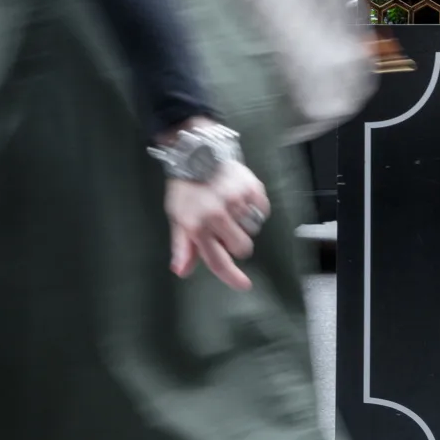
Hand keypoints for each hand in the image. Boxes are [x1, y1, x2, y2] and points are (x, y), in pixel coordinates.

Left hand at [165, 158, 269, 290]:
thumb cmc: (186, 189)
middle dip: (236, 243)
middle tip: (226, 229)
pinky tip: (241, 200)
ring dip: (245, 224)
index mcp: (197, 227)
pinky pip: (262, 211)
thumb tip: (182, 271)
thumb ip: (182, 246)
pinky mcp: (250, 188)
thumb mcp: (178, 217)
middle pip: (242, 247)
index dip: (232, 277)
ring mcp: (236, 201)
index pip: (218, 260)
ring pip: (253, 229)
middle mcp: (217, 216)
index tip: (244, 285)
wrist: (197, 154)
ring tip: (232, 209)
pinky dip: (254, 209)